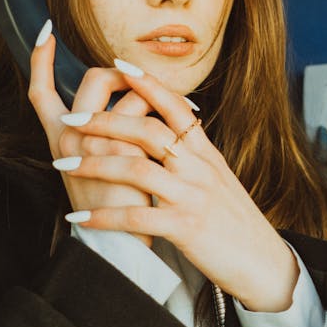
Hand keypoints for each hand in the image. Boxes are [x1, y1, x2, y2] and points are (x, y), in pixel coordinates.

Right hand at [28, 32, 153, 244]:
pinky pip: (153, 116)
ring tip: (167, 126)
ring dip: (154, 101)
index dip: (40, 59)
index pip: (39, 90)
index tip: (45, 31)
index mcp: (59, 136)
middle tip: (144, 89)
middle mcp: (69, 136)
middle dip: (125, 75)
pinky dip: (171, 122)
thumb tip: (133, 87)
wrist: (125, 243)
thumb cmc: (118, 201)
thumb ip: (105, 128)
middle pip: (95, 78)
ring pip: (131, 93)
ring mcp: (94, 143)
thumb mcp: (100, 161)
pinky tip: (182, 137)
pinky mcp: (122, 153)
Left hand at [52, 63, 299, 312]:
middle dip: (104, 123)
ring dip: (95, 166)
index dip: (147, 83)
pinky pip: (137, 218)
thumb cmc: (234, 221)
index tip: (117, 65)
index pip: (175, 106)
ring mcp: (192, 196)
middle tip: (70, 119)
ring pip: (137, 169)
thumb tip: (161, 133)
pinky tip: (80, 218)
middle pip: (148, 131)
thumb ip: (191, 155)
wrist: (263, 262)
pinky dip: (104, 217)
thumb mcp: (217, 178)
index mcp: (205, 152)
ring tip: (63, 165)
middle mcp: (199, 168)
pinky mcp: (185, 228)